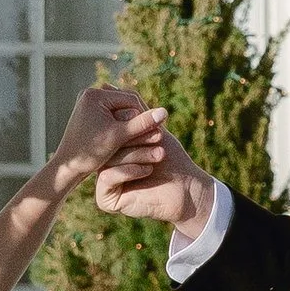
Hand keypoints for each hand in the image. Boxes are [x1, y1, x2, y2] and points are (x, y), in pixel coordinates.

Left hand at [47, 83, 168, 198]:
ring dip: (133, 123)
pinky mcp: (89, 113)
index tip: (160, 130)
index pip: (131, 100)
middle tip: (157, 134)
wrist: (67, 166)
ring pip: (120, 111)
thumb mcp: (120, 137)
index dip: (146, 115)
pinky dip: (122, 126)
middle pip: (125, 104)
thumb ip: (142, 123)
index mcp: (95, 94)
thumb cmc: (91, 152)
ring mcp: (88, 103)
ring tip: (148, 138)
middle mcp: (89, 94)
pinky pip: (112, 116)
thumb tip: (165, 111)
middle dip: (139, 119)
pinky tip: (134, 140)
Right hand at [92, 120, 220, 244]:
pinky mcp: (105, 200)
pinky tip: (148, 170)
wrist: (186, 188)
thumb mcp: (152, 131)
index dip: (128, 122)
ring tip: (160, 154)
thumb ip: (135, 114)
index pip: (109, 130)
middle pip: (108, 145)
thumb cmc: (171, 159)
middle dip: (134, 138)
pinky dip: (128, 171)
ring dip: (137, 154)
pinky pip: (108, 177)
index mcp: (111, 150)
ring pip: (108, 160)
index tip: (150, 119)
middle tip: (158, 136)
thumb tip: (112, 90)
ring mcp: (103, 183)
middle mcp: (104, 166)